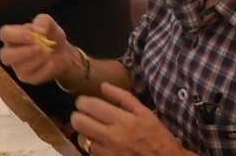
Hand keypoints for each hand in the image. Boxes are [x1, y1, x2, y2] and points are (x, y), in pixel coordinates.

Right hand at [0, 14, 74, 85]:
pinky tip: (51, 63)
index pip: (4, 34)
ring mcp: (18, 67)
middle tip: (39, 48)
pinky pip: (33, 77)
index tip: (32, 36)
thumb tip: (40, 31)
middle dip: (22, 52)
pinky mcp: (28, 78)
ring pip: (21, 67)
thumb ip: (43, 21)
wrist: (63, 53)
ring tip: (48, 53)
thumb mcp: (50, 24)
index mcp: (12, 36)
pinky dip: (45, 70)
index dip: (16, 36)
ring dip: (37, 60)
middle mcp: (11, 52)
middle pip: (5, 55)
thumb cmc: (51, 36)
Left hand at [72, 83, 191, 155]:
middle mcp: (114, 137)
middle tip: (84, 115)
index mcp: (124, 120)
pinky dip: (90, 146)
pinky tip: (99, 143)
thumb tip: (104, 85)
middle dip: (78, 115)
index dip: (82, 102)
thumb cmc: (157, 137)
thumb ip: (123, 98)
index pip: (89, 106)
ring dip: (84, 132)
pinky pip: (88, 152)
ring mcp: (108, 153)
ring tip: (92, 130)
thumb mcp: (145, 114)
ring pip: (81, 138)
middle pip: (78, 122)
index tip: (84, 102)